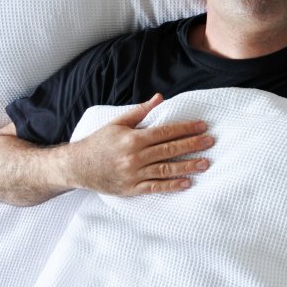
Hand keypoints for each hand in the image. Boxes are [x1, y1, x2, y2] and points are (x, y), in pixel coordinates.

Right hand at [65, 94, 212, 195]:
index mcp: (132, 138)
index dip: (186, 128)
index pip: (165, 132)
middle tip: (210, 142)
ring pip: (166, 170)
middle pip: (169, 150)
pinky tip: (187, 182)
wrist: (76, 167)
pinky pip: (155, 187)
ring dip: (188, 166)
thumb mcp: (117, 123)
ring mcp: (133, 174)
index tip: (202, 126)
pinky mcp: (131, 189)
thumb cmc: (99, 142)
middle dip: (192, 145)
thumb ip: (140, 111)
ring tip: (205, 163)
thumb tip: (160, 97)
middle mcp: (134, 156)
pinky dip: (172, 185)